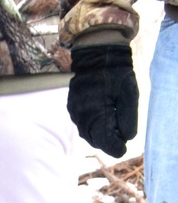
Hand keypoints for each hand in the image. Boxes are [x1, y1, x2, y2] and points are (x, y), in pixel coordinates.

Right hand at [67, 43, 138, 158]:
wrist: (97, 54)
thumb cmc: (117, 73)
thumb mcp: (130, 94)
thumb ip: (128, 119)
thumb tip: (126, 138)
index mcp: (97, 114)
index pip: (105, 142)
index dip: (116, 148)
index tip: (123, 148)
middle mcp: (83, 116)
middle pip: (96, 141)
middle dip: (108, 141)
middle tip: (119, 135)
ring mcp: (75, 112)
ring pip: (87, 134)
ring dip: (99, 134)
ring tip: (111, 124)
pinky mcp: (71, 107)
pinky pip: (82, 124)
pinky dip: (92, 125)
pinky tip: (100, 115)